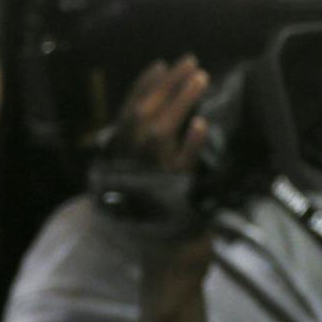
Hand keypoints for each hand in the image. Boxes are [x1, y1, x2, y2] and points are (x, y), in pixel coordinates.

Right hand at [111, 57, 213, 267]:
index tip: (162, 64)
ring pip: (159, 134)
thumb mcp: (146, 176)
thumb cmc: (159, 215)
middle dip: (166, 86)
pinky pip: (179, 166)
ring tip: (201, 78)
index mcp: (119, 159)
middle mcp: (128, 166)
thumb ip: (148, 147)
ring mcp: (148, 180)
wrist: (164, 260)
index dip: (143, 86)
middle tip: (190, 62)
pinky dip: (188, 145)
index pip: (128, 113)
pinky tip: (202, 124)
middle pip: (143, 116)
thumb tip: (162, 109)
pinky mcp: (171, 196)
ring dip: (180, 102)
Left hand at [115, 56, 209, 176]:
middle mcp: (142, 123)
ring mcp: (128, 120)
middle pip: (160, 92)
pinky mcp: (120, 120)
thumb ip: (192, 146)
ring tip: (174, 63)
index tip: (203, 75)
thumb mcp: (183, 172)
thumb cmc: (161, 183)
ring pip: (145, 90)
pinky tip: (153, 71)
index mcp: (160, 135)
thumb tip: (201, 121)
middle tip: (191, 60)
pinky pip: (132, 94)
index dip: (190, 89)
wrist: (125, 195)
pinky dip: (143, 80)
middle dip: (176, 75)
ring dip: (160, 75)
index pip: (178, 104)